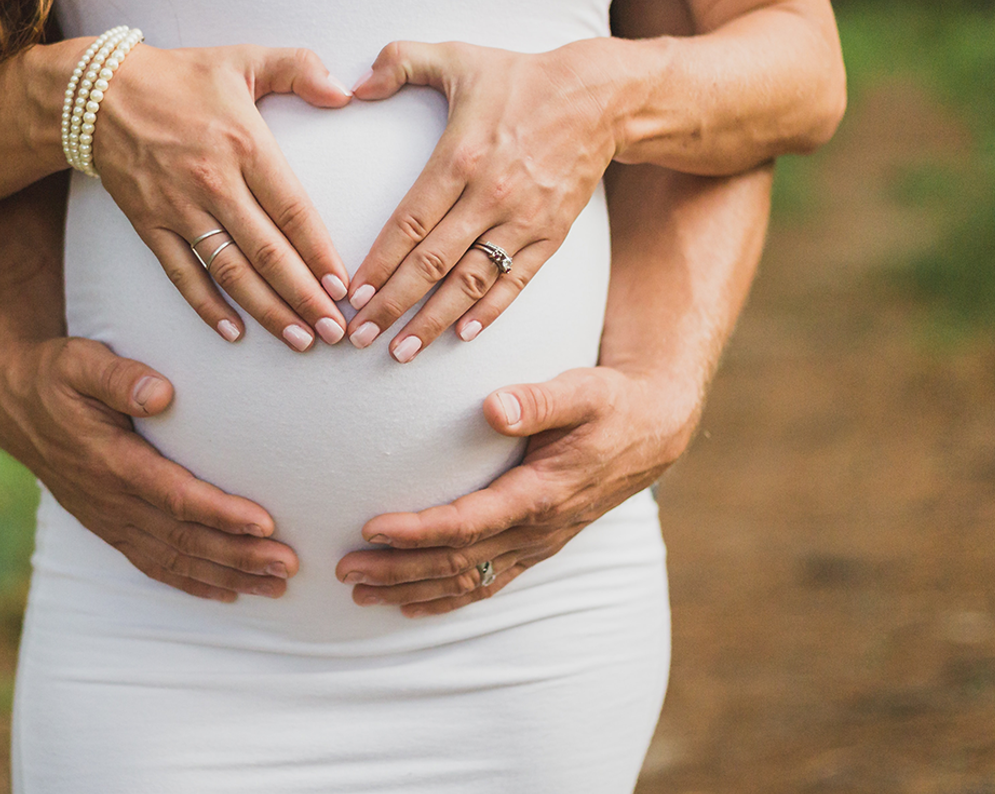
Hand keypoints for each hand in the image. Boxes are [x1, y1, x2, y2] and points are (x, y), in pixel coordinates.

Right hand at [0, 331, 299, 601]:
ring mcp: (109, 520)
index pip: (174, 496)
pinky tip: (229, 594)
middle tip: (289, 566)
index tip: (265, 524)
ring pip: (174, 561)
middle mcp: (110, 501)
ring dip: (227, 576)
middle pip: (183, 539)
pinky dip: (193, 584)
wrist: (14, 404)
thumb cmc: (56, 376)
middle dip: (239, 556)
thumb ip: (119, 377)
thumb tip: (163, 393)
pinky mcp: (109, 527)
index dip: (221, 514)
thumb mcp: (79, 362)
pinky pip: (153, 566)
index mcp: (109, 461)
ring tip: (276, 587)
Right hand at [93, 44, 354, 350]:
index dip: (320, 253)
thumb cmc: (179, 76)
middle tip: (334, 331)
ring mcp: (179, 208)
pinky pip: (181, 273)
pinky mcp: (149, 223)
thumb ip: (299, 68)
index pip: (292, 211)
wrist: (97, 92)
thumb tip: (346, 91)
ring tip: (299, 339)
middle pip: (267, 252)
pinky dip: (206, 306)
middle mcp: (213, 183)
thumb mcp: (243, 59)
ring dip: (266, 310)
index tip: (343, 286)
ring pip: (230, 271)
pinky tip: (233, 332)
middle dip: (304, 297)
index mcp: (245, 145)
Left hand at [333, 364, 699, 616]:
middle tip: (344, 570)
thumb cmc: (609, 404)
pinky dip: (444, 599)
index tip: (371, 528)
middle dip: (398, 570)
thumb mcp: (582, 390)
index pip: (469, 523)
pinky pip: (486, 584)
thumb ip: (538, 400)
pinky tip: (408, 605)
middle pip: (457, 562)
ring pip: (467, 582)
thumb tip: (492, 405)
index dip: (418, 531)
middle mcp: (537, 530)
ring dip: (411, 590)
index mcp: (541, 494)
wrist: (651, 431)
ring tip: (359, 594)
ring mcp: (536, 545)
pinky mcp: (534, 547)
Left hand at [343, 39, 627, 358]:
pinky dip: (489, 311)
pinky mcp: (552, 234)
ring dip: (433, 320)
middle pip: (432, 263)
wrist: (600, 97)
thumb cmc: (520, 77)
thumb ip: (400, 61)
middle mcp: (491, 195)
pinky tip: (461, 334)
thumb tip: (354, 84)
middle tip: (359, 335)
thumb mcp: (458, 56)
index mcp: (461, 157)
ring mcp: (524, 219)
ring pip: (471, 281)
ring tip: (401, 351)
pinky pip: (516, 281)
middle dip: (392, 304)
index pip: (409, 223)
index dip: (378, 263)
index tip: (352, 293)